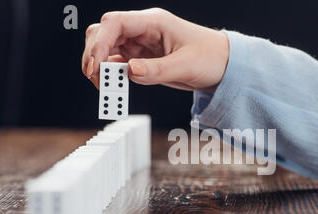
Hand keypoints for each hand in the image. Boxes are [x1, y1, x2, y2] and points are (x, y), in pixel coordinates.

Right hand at [82, 8, 228, 92]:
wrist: (223, 66)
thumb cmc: (211, 57)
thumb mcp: (186, 65)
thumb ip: (157, 70)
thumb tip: (130, 71)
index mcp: (153, 23)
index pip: (115, 23)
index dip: (100, 42)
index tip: (96, 65)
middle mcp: (143, 31)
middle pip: (104, 34)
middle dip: (94, 55)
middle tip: (96, 79)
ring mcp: (140, 45)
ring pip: (107, 50)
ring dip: (100, 67)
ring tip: (104, 88)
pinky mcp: (142, 59)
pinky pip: (118, 65)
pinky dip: (111, 75)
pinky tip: (114, 88)